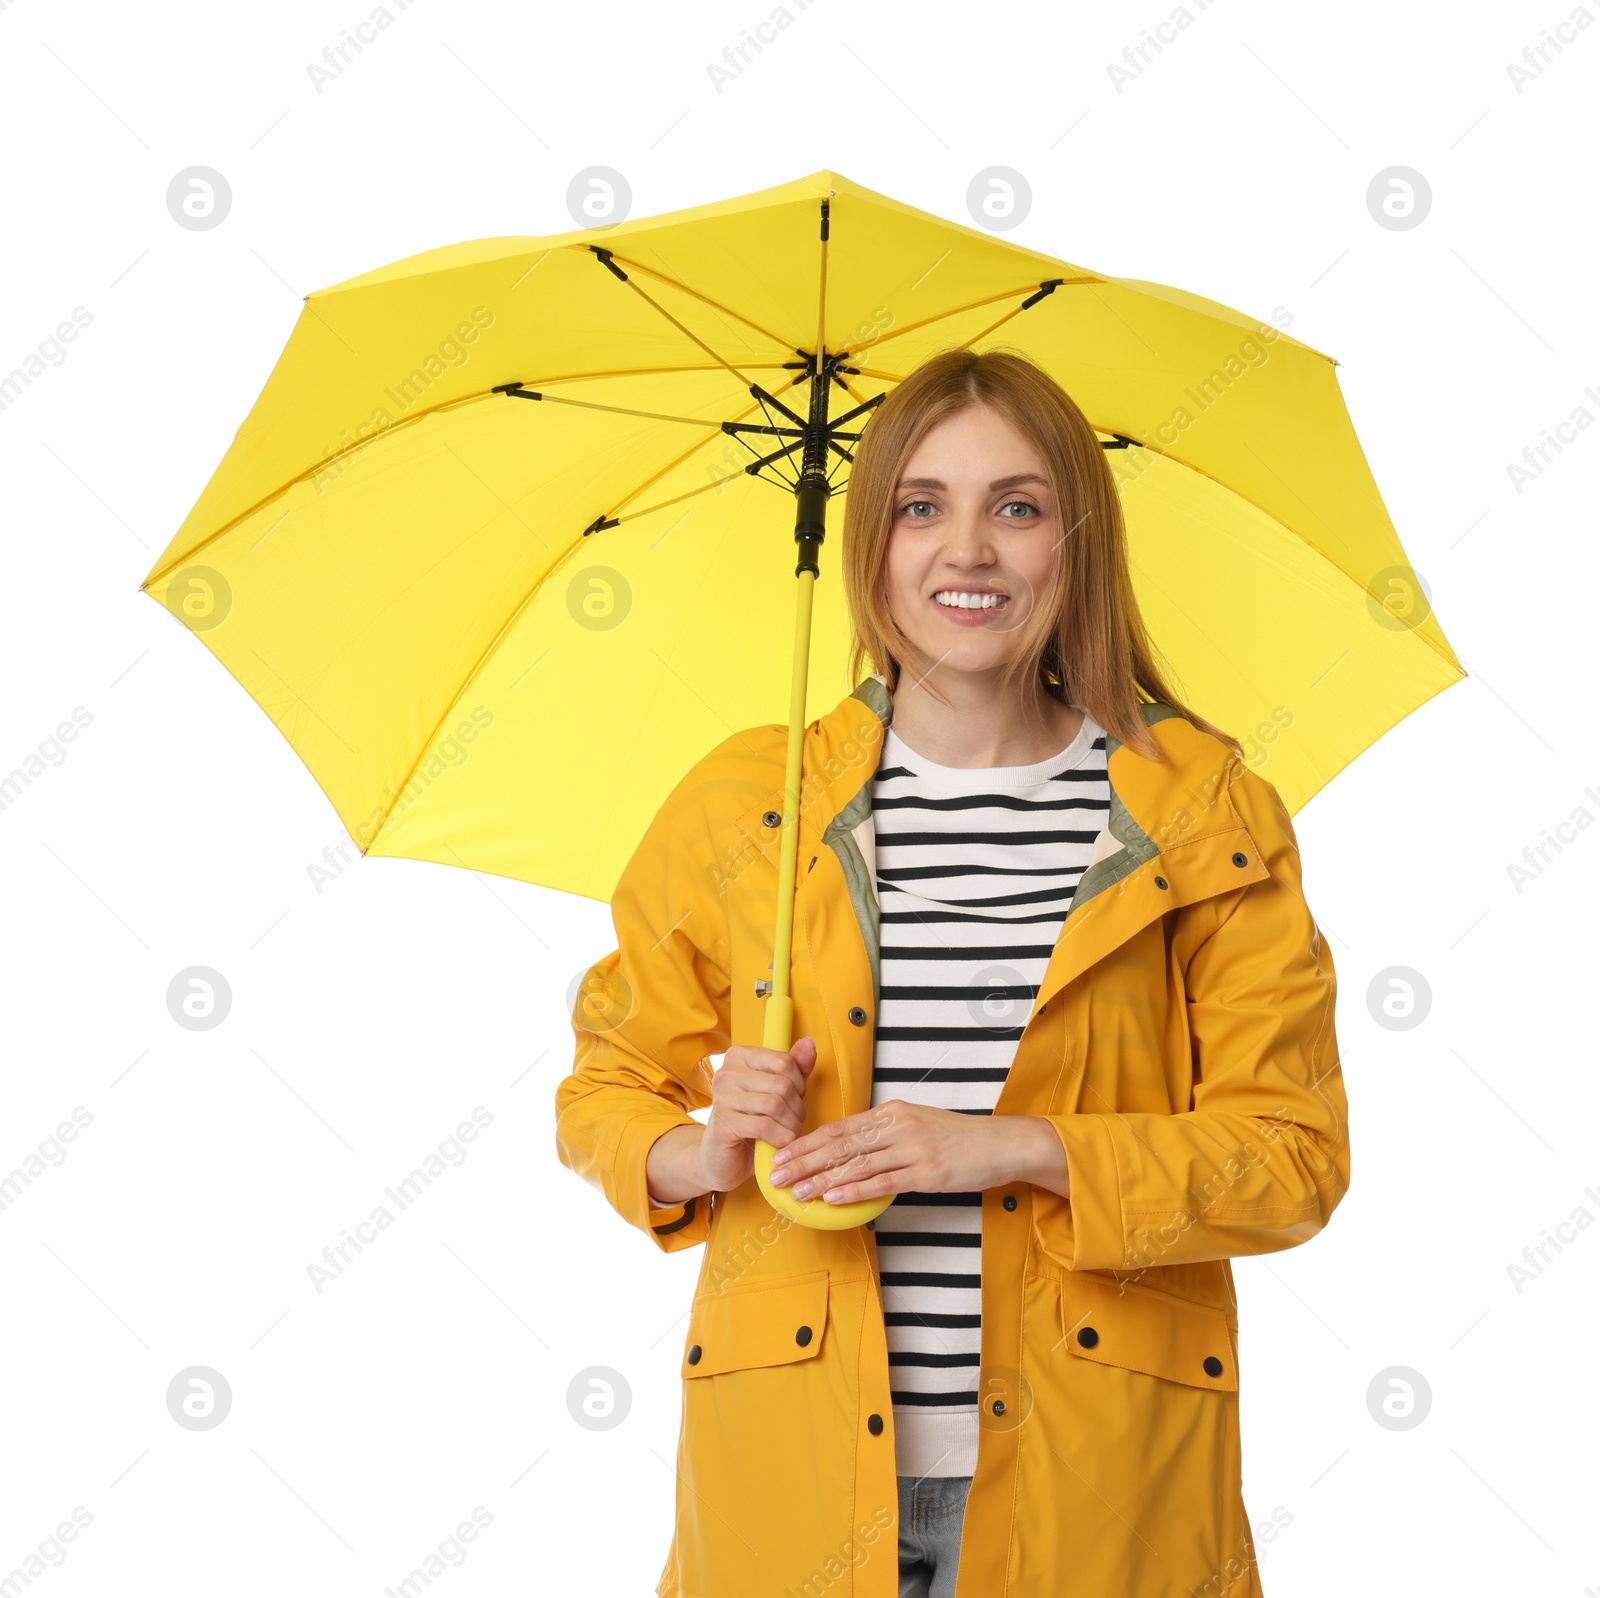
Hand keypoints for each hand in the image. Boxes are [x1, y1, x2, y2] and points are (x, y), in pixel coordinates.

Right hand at [689, 1038, 817, 1193]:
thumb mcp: (778, 1090)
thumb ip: (795, 1067)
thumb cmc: (753, 1119)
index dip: (799, 1083)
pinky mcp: (723, 1124)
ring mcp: (722, 1097)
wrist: (722, 1157)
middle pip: (783, 1084)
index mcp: (739, 1056)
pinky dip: (780, 1137)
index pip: (784, 1061)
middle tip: (793, 1120)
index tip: (794, 1098)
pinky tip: (778, 1142)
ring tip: (787, 1131)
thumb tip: (809, 1043)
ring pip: (776, 1105)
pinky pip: (765, 1126)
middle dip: (797, 1108)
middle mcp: (726, 1072)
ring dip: (791, 1125)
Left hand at [766, 1101, 1070, 1204]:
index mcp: (891, 1112)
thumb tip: (852, 1151)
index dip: (807, 1142)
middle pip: (840, 1144)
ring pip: (856, 1164)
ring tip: (796, 1191)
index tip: (783, 1153)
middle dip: (804, 1159)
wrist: (1002, 1143)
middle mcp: (897, 1126)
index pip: (840, 1127)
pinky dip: (854, 1190)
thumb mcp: (917, 1125)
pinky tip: (833, 1197)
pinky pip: (882, 1182)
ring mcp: (911, 1148)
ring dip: (821, 1179)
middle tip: (776, 1173)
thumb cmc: (959, 1138)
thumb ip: (885, 1135)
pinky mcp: (926, 1172)